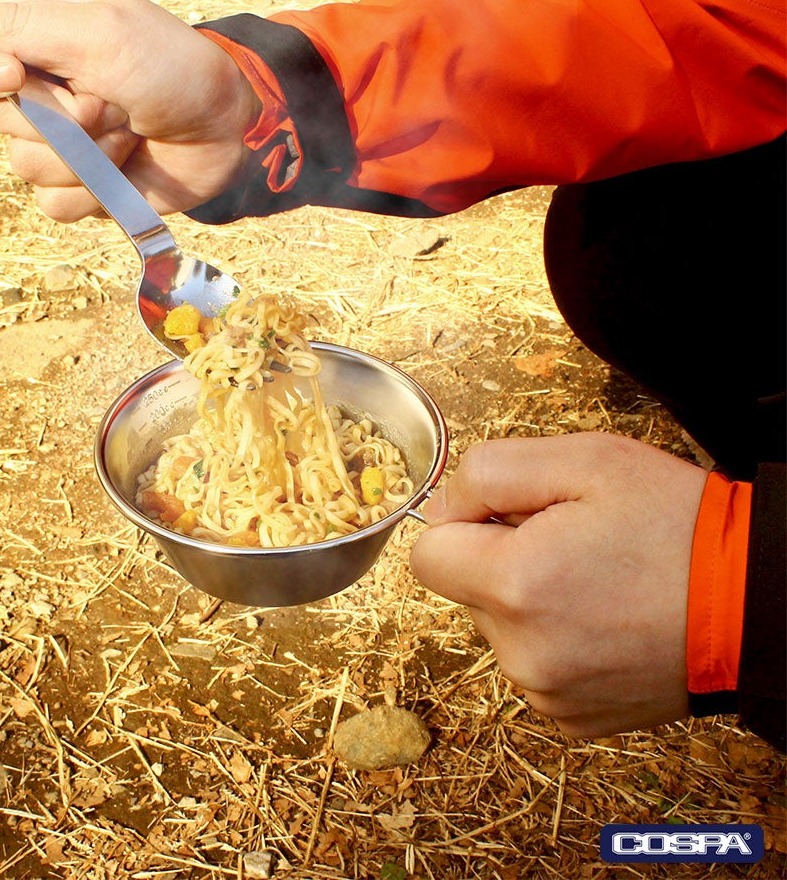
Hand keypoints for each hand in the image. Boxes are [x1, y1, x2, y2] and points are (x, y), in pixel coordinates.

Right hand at [0, 0, 258, 220]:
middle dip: (56, 115)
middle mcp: (34, 93)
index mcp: (29, 40)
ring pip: (24, 167)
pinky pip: (55, 206)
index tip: (15, 72)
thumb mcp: (98, 30)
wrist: (226, 127)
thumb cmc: (170, 67)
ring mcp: (56, 146)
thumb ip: (17, 25)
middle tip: (109, 98)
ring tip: (128, 128)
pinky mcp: (80, 189)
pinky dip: (95, 190)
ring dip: (86, 153)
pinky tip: (128, 166)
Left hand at [410, 432, 707, 737]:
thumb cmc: (679, 527)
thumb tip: (442, 507)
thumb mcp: (585, 460)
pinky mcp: (570, 719)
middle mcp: (521, 652)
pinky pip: (531, 665)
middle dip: (501, 561)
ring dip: (529, 602)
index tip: (509, 517)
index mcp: (515, 585)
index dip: (463, 525)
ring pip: (499, 628)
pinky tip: (606, 622)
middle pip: (465, 591)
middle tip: (572, 545)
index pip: (426, 555)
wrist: (759, 603)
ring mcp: (546, 693)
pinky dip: (555, 640)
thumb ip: (489, 473)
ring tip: (599, 583)